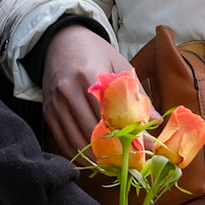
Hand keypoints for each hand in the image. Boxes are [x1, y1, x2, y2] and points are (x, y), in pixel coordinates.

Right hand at [43, 24, 131, 156]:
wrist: (61, 40)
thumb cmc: (95, 52)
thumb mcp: (119, 65)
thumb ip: (137, 94)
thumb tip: (155, 122)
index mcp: (89, 75)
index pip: (110, 114)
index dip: (128, 134)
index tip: (144, 148)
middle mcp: (68, 91)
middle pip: (93, 131)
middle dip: (114, 150)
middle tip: (133, 161)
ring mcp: (56, 104)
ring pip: (77, 140)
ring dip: (97, 157)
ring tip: (116, 163)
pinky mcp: (48, 112)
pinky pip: (63, 141)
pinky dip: (79, 153)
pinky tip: (94, 158)